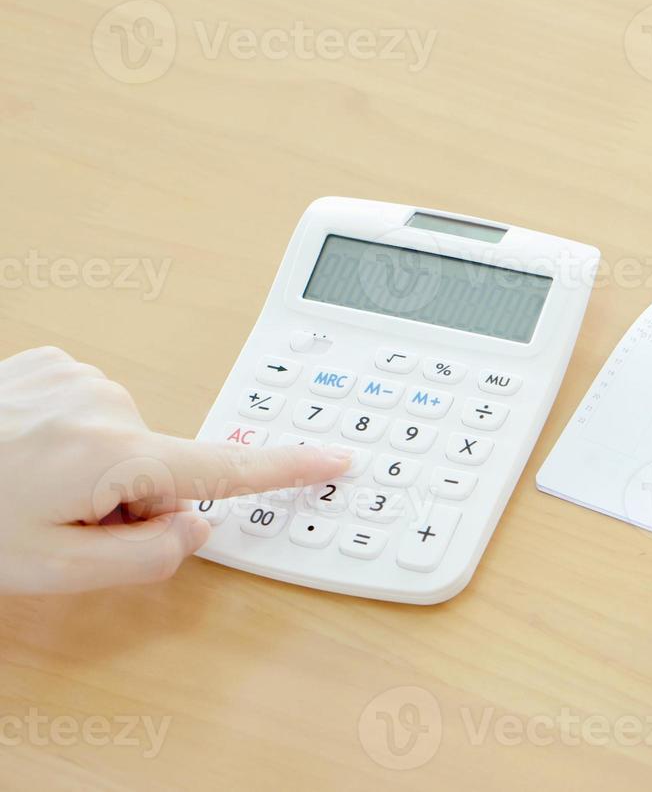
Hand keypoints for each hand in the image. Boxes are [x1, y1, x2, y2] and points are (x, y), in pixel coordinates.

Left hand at [0, 346, 351, 594]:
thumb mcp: (53, 572)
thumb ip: (145, 559)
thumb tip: (197, 525)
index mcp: (116, 455)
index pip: (224, 468)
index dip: (287, 468)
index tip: (337, 457)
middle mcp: (108, 403)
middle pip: (163, 466)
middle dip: (131, 501)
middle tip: (63, 523)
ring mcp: (78, 375)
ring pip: (125, 439)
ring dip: (97, 470)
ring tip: (31, 486)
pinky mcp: (52, 361)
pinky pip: (93, 408)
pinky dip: (72, 436)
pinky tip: (25, 451)